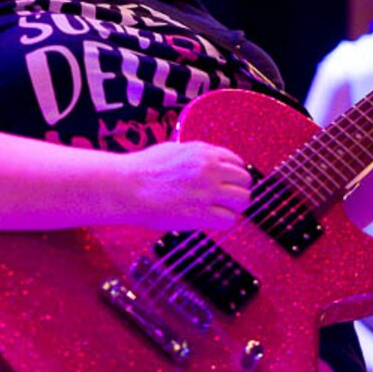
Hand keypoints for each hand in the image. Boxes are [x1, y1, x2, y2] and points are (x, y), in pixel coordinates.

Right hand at [121, 140, 251, 230]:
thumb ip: (195, 155)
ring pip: (242, 200)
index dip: (234, 175)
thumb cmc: (143, 169)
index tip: (228, 184)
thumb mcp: (173, 150)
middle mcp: (209, 169)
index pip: (237, 162)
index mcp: (203, 152)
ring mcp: (207, 191)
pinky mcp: (201, 213)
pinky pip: (229, 220)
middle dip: (238, 190)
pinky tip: (210, 220)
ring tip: (220, 211)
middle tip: (227, 200)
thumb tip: (208, 161)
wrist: (127, 186)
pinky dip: (223, 221)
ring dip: (234, 207)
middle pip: (245, 181)